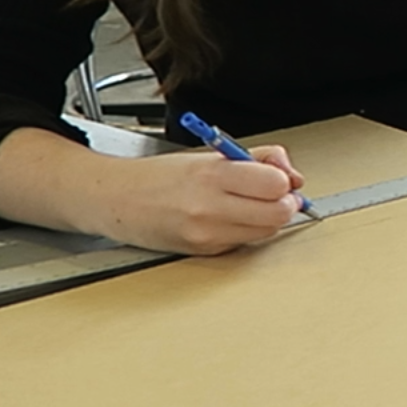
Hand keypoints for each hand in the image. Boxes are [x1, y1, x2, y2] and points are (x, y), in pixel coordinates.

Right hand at [101, 144, 306, 254]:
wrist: (115, 199)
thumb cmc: (159, 175)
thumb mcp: (209, 154)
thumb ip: (256, 158)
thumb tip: (291, 173)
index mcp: (213, 174)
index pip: (275, 184)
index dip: (285, 181)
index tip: (282, 179)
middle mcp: (210, 207)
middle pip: (278, 214)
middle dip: (284, 203)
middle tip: (277, 195)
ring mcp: (207, 234)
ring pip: (266, 232)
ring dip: (267, 218)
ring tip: (249, 204)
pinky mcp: (204, 252)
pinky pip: (244, 242)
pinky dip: (245, 230)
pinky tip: (227, 217)